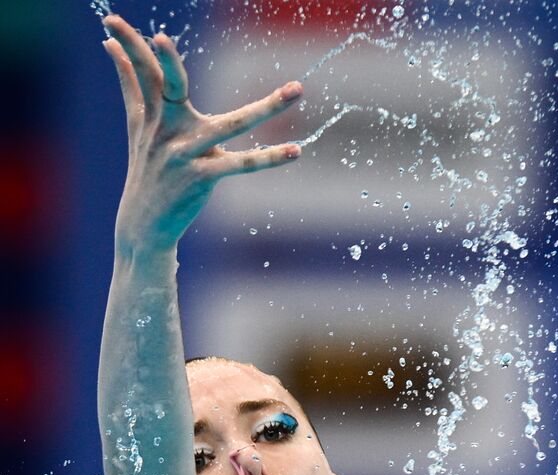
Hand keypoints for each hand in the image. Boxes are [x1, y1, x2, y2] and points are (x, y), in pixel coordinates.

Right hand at [103, 15, 304, 256]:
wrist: (144, 222)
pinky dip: (269, 158)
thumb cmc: (146, 165)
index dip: (130, 45)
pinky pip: (243, 165)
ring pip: (230, 125)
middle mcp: (167, 130)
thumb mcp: (137, 124)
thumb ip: (130, 83)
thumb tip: (111, 45)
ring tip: (296, 89)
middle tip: (161, 37)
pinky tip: (295, 150)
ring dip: (267, 107)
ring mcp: (186, 154)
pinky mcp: (203, 177)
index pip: (143, 72)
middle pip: (170, 88)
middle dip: (167, 63)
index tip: (111, 19)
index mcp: (153, 113)